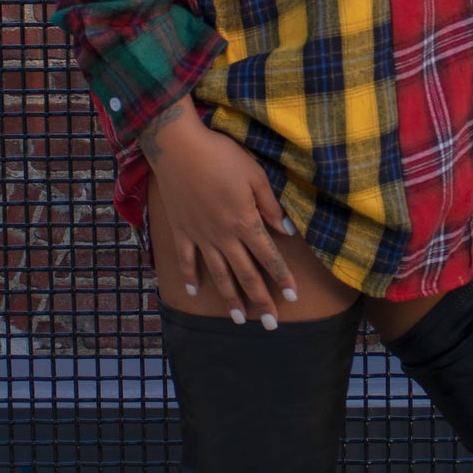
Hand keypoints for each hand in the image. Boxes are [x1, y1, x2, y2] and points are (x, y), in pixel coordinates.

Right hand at [141, 102, 298, 326]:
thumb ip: (271, 206)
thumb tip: (288, 231)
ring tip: (239, 321)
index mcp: (245, 222)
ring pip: (218, 274)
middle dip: (261, 301)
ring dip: (230, 299)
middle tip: (272, 325)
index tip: (294, 297)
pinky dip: (189, 277)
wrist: (178, 147)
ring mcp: (200, 236)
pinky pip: (186, 260)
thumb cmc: (221, 155)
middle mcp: (223, 236)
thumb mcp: (255, 175)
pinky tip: (193, 292)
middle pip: (245, 275)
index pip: (269, 256)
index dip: (282, 278)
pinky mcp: (181, 231)